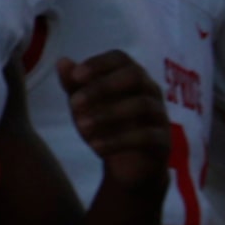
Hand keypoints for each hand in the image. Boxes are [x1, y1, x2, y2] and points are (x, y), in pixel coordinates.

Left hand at [60, 50, 170, 194]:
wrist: (130, 166)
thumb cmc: (107, 126)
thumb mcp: (85, 107)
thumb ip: (74, 86)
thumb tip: (62, 62)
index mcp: (132, 75)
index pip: (120, 58)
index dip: (98, 64)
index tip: (75, 76)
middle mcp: (150, 90)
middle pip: (134, 76)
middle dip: (103, 87)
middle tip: (74, 103)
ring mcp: (159, 114)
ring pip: (142, 105)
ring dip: (108, 115)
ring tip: (81, 128)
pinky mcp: (163, 141)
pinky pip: (146, 136)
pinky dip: (118, 141)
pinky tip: (95, 148)